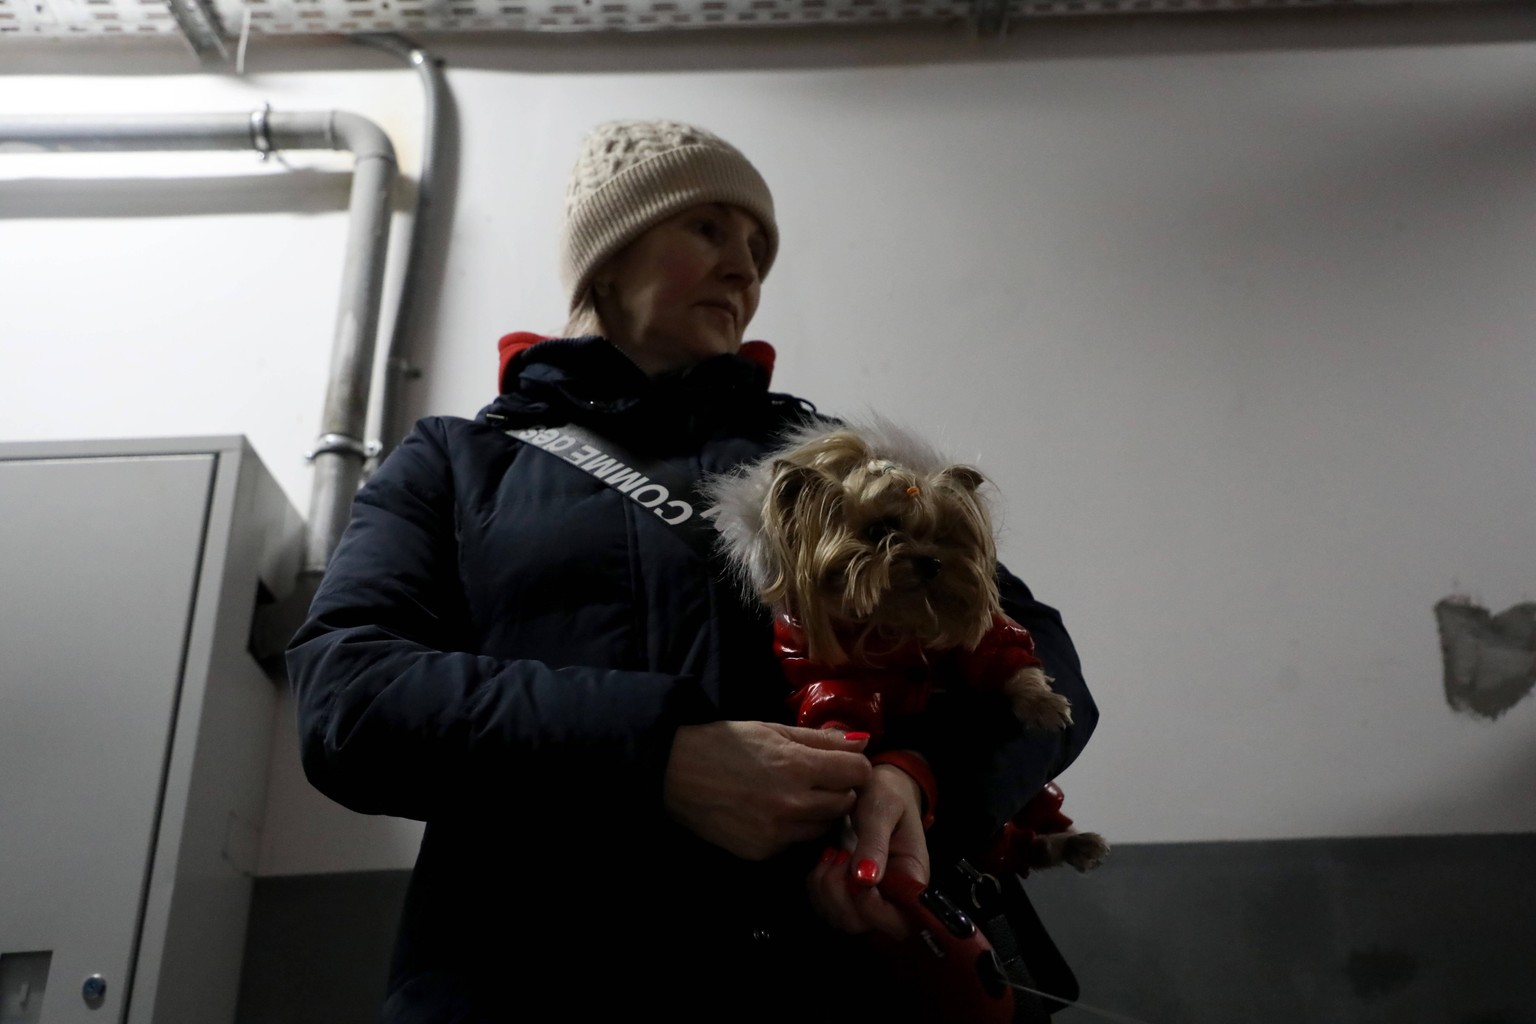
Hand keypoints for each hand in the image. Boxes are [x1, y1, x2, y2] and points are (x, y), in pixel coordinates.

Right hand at [664, 721, 871, 860]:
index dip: (854, 765)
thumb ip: (821, 739)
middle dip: (840, 789)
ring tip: (796, 795)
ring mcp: (778, 832)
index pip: (858, 772)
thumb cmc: (724, 743)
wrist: (675, 773)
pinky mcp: (763, 851)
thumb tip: (862, 741)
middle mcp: (793, 802)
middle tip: (820, 779)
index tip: (843, 763)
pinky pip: (797, 842)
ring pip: (825, 826)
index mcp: (797, 765)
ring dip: (820, 811)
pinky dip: (795, 829)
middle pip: (846, 802)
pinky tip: (774, 812)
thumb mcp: (773, 730)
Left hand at [806, 762, 930, 940]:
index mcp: (912, 880)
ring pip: (841, 919)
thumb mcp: (882, 809)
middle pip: (864, 925)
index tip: (855, 876)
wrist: (875, 786)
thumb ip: (875, 842)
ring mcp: (869, 897)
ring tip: (831, 854)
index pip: (899, 921)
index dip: (872, 909)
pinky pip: (827, 907)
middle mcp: (893, 896)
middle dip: (841, 896)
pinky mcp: (848, 893)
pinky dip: (817, 888)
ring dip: (826, 890)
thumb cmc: (886, 793)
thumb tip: (866, 880)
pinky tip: (824, 860)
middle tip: (838, 856)